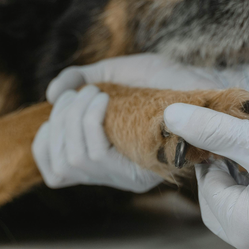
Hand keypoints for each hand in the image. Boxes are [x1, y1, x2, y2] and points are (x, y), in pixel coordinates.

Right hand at [33, 54, 248, 191]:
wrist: (203, 78)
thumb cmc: (163, 78)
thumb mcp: (114, 73)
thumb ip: (79, 81)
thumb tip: (50, 94)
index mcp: (106, 160)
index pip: (55, 172)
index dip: (45, 143)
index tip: (58, 111)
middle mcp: (116, 173)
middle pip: (62, 164)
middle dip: (61, 122)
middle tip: (82, 93)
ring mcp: (129, 174)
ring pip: (75, 160)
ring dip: (74, 119)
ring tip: (94, 94)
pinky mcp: (143, 167)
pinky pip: (95, 156)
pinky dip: (89, 122)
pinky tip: (102, 100)